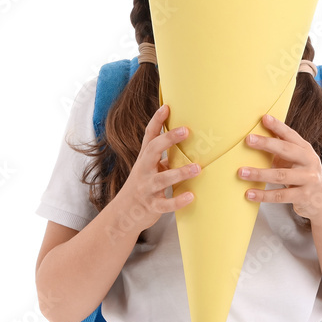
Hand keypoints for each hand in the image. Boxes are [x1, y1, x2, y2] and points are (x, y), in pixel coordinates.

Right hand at [116, 103, 201, 234]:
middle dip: (168, 139)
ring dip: (180, 173)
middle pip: (153, 150)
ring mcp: (147, 188)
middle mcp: (144, 170)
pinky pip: (165, 204)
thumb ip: (165, 157)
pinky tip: (191, 196)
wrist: (123, 214)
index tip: (166, 106)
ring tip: (198, 168)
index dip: (157, 121)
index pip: (149, 136)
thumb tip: (187, 142)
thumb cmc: (142, 187)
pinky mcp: (152, 206)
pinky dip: (178, 201)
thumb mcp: (150, 169)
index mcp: (145, 159)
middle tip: (186, 130)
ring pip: (162, 179)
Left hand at [238, 113, 321, 220]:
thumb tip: (254, 138)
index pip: (291, 135)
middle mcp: (309, 162)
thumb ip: (282, 150)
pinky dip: (263, 195)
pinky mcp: (303, 196)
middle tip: (248, 139)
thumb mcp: (297, 160)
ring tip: (241, 172)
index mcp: (305, 149)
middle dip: (266, 144)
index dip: (278, 126)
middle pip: (287, 150)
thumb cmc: (303, 175)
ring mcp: (308, 179)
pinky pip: (280, 196)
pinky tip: (249, 194)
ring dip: (259, 174)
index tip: (264, 118)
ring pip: (281, 175)